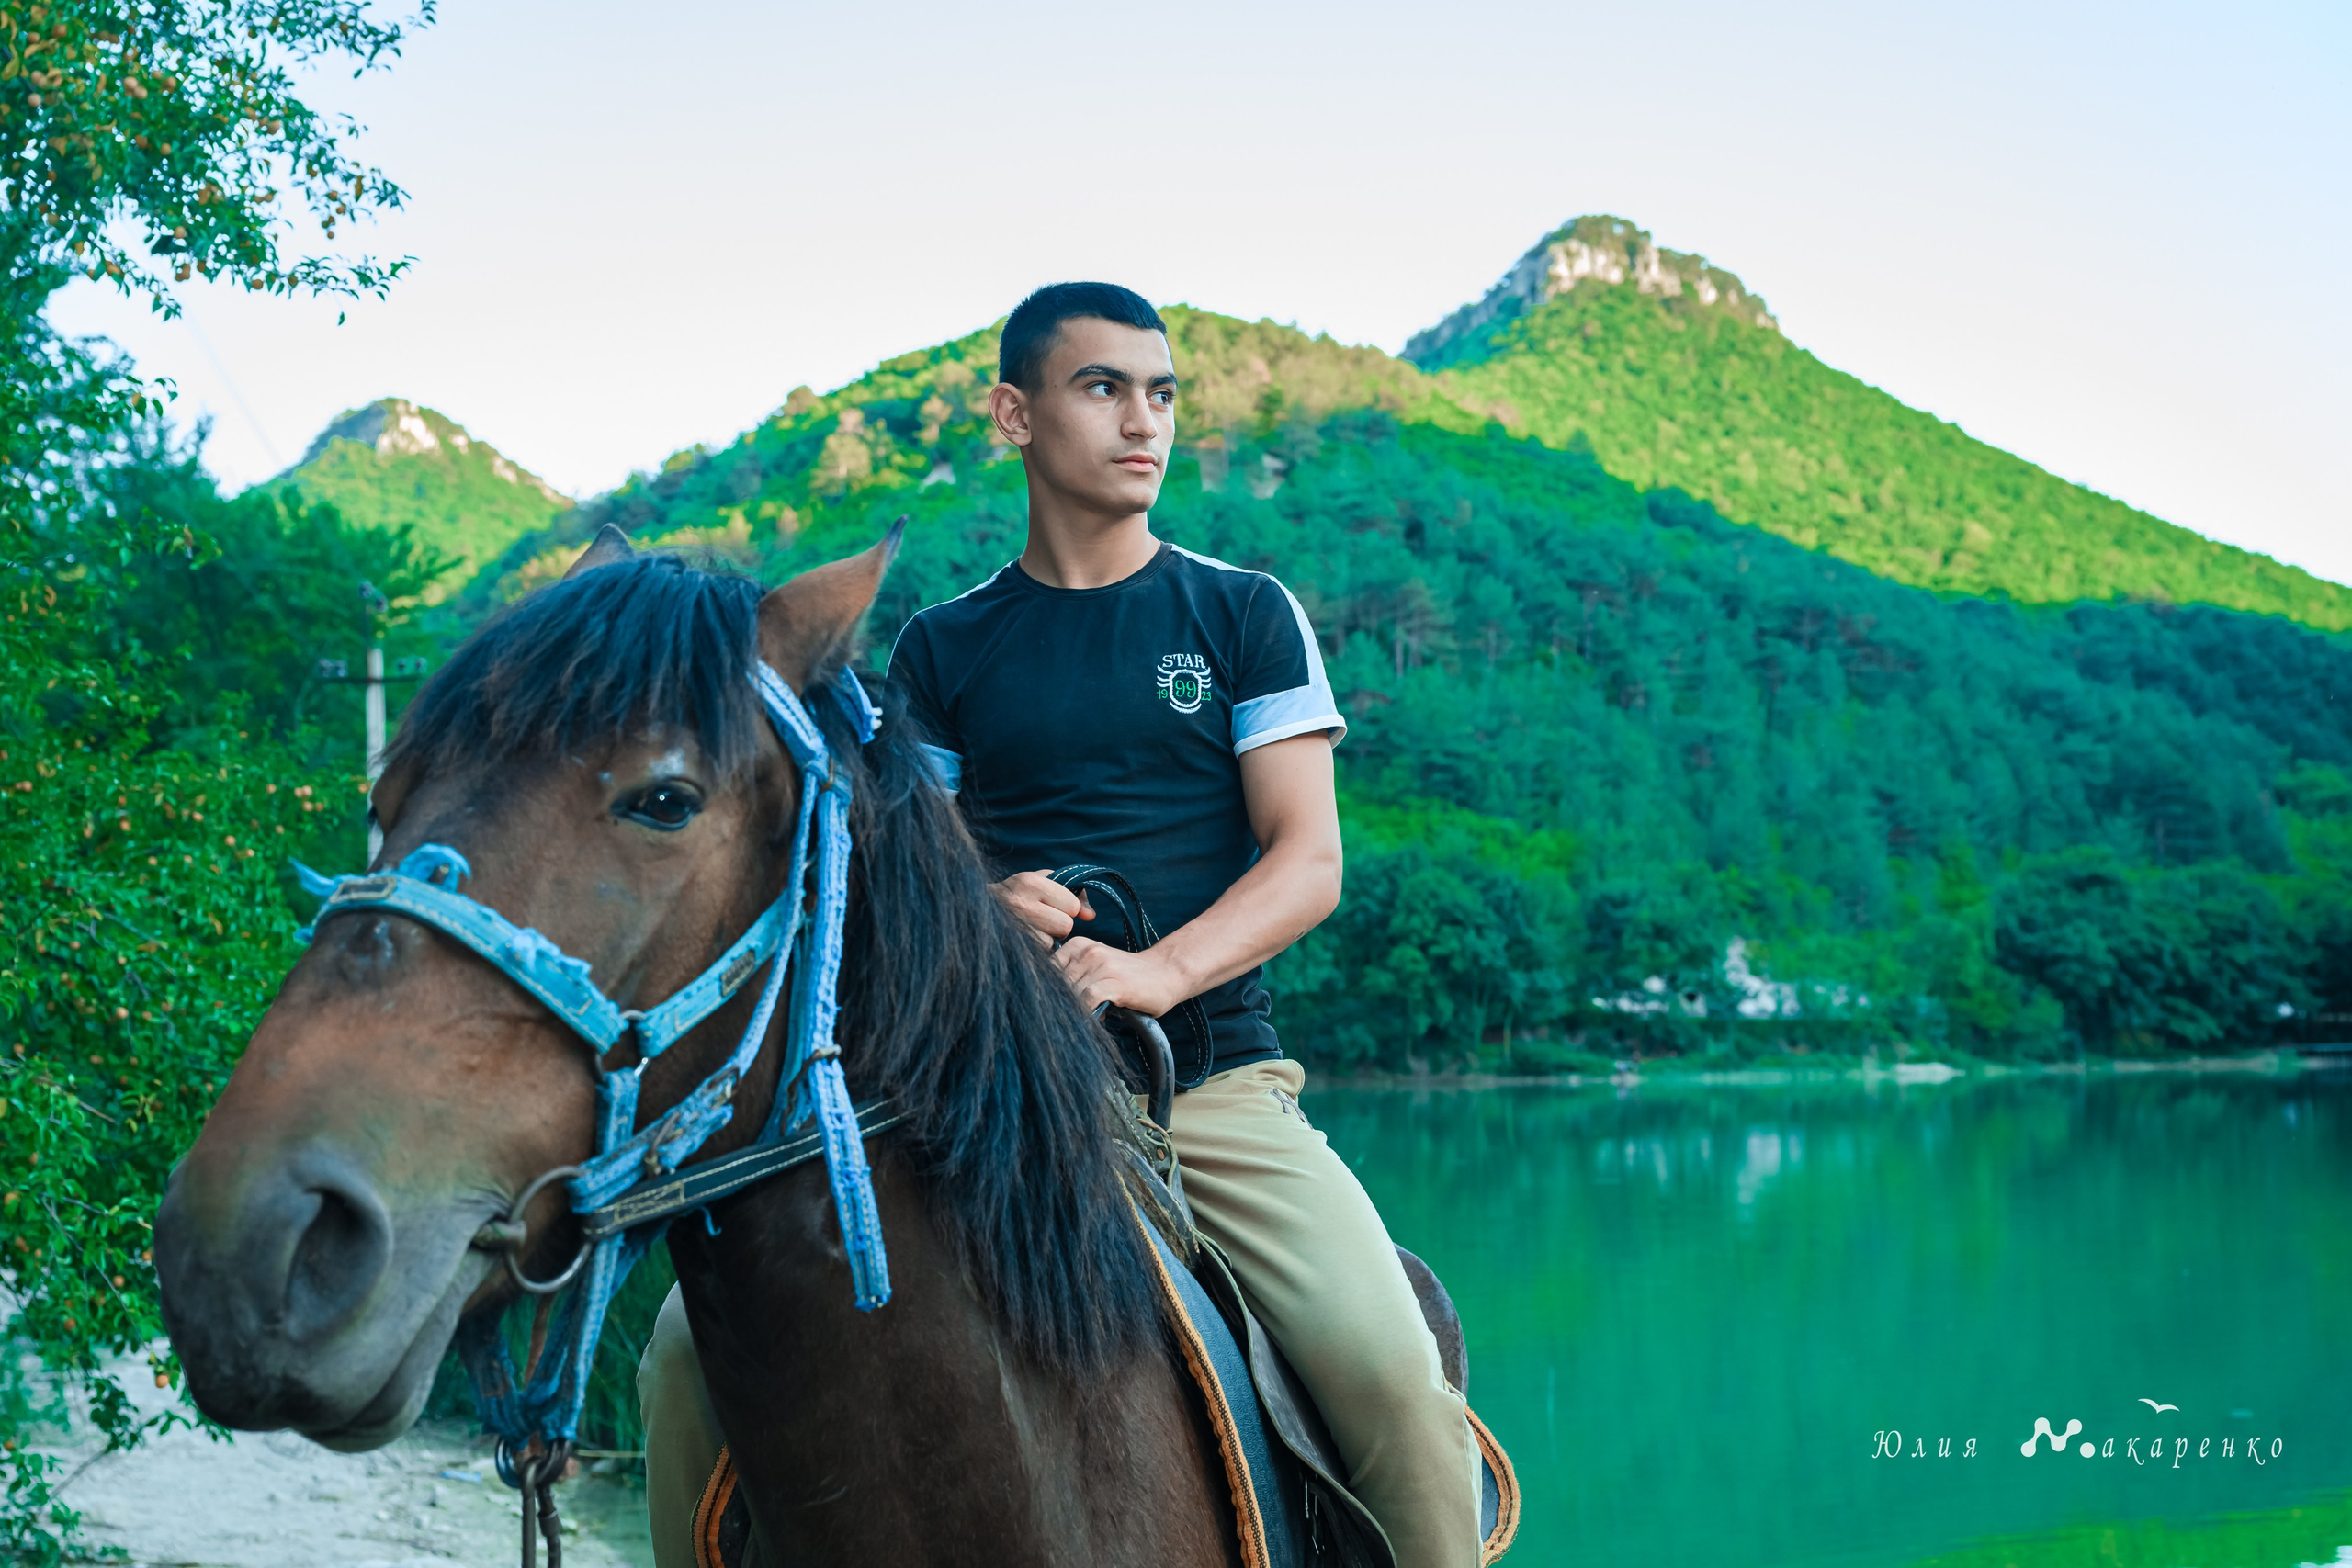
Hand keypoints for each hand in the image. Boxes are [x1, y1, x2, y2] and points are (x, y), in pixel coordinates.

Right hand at [991, 870, 1094, 944]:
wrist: (976, 907)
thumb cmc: (1018, 892)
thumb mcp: (1044, 881)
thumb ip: (1075, 893)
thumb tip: (1091, 916)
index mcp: (1030, 883)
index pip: (1072, 906)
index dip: (1067, 907)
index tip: (1053, 904)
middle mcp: (1020, 904)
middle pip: (1065, 926)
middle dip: (1059, 924)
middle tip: (1042, 918)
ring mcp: (1013, 928)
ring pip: (1051, 943)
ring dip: (1046, 938)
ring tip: (1030, 927)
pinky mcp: (1010, 947)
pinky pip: (1038, 954)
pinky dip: (1035, 949)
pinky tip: (1024, 938)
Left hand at [1054, 937, 1191, 1017]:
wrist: (1165, 973)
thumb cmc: (1128, 977)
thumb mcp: (1096, 968)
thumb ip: (1073, 978)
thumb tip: (1046, 1002)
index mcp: (1078, 945)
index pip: (1045, 970)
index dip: (1046, 991)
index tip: (1051, 1006)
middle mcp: (1087, 952)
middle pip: (1055, 984)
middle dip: (1058, 1003)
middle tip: (1067, 1017)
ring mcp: (1101, 965)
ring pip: (1070, 993)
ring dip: (1074, 1010)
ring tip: (1085, 1018)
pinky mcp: (1114, 982)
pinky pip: (1087, 1000)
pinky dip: (1086, 1013)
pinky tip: (1097, 1018)